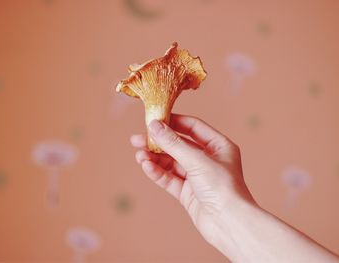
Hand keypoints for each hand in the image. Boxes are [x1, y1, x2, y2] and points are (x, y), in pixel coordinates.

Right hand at [130, 114, 255, 245]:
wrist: (229, 224)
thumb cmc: (223, 189)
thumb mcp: (197, 161)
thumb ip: (173, 143)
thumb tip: (154, 126)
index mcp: (218, 146)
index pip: (192, 127)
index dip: (172, 122)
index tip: (153, 120)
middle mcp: (208, 159)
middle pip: (178, 145)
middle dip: (158, 142)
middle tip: (137, 139)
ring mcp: (197, 176)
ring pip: (171, 162)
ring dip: (154, 158)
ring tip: (139, 155)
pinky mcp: (188, 192)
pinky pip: (169, 178)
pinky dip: (157, 172)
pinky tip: (146, 166)